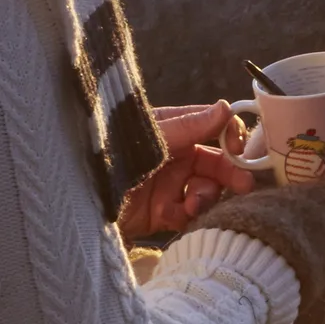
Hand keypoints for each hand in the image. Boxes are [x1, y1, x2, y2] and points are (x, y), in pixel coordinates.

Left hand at [118, 102, 257, 242]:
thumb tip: (226, 107)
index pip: (213, 128)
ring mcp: (169, 185)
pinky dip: (188, 216)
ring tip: (194, 206)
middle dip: (230, 175)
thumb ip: (190, 125)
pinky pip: (189, 214)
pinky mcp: (162, 213)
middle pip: (216, 163)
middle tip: (244, 186)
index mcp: (172, 130)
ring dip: (206, 197)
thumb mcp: (151, 138)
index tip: (238, 149)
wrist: (79, 200)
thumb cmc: (110, 156)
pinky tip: (175, 215)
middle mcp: (174, 156)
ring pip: (207, 190)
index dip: (230, 137)